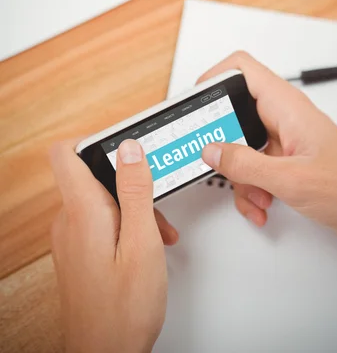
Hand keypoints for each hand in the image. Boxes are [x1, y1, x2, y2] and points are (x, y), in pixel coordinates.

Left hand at [51, 138, 176, 352]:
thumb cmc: (123, 310)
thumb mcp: (142, 243)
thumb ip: (136, 191)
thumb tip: (129, 149)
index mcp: (82, 212)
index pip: (66, 153)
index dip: (94, 138)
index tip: (124, 143)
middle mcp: (69, 221)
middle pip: (92, 175)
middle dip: (129, 182)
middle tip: (155, 198)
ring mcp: (71, 238)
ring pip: (100, 200)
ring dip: (133, 207)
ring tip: (158, 232)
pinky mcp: (78, 251)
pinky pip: (99, 222)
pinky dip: (125, 224)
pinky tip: (146, 244)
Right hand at [199, 52, 336, 248]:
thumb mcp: (291, 179)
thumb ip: (246, 165)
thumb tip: (212, 150)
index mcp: (286, 107)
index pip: (242, 68)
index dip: (214, 77)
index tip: (194, 100)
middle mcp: (283, 118)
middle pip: (234, 112)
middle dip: (221, 141)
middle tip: (211, 156)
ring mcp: (284, 140)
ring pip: (241, 146)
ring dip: (239, 175)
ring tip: (253, 193)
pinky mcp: (285, 161)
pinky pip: (253, 167)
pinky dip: (251, 188)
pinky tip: (262, 203)